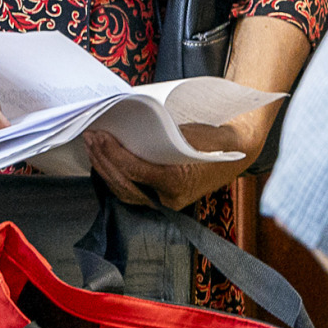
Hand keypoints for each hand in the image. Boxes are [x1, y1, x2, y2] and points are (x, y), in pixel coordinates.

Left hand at [84, 123, 250, 212]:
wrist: (236, 153)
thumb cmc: (215, 140)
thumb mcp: (193, 133)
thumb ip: (166, 135)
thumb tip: (131, 126)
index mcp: (178, 181)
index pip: (135, 171)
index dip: (113, 154)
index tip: (100, 135)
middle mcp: (169, 198)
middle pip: (124, 184)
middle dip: (103, 160)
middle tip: (91, 136)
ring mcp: (164, 201)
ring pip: (124, 192)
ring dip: (104, 169)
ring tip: (92, 146)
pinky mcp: (159, 198)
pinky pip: (130, 191)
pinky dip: (114, 176)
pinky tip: (103, 159)